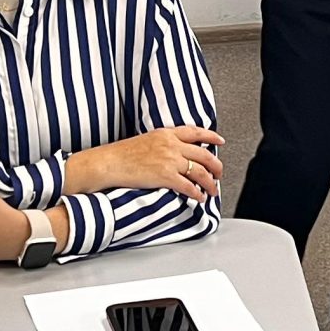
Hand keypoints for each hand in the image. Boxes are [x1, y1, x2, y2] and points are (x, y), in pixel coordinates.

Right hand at [67, 126, 224, 202]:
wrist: (109, 162)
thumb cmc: (122, 154)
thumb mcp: (146, 140)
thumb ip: (164, 143)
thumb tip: (176, 152)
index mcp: (167, 134)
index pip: (196, 132)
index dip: (211, 137)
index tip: (220, 141)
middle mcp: (171, 145)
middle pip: (204, 155)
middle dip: (216, 167)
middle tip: (218, 174)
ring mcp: (169, 160)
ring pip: (200, 172)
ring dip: (210, 183)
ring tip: (212, 190)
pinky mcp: (165, 176)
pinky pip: (189, 187)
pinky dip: (197, 194)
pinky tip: (199, 198)